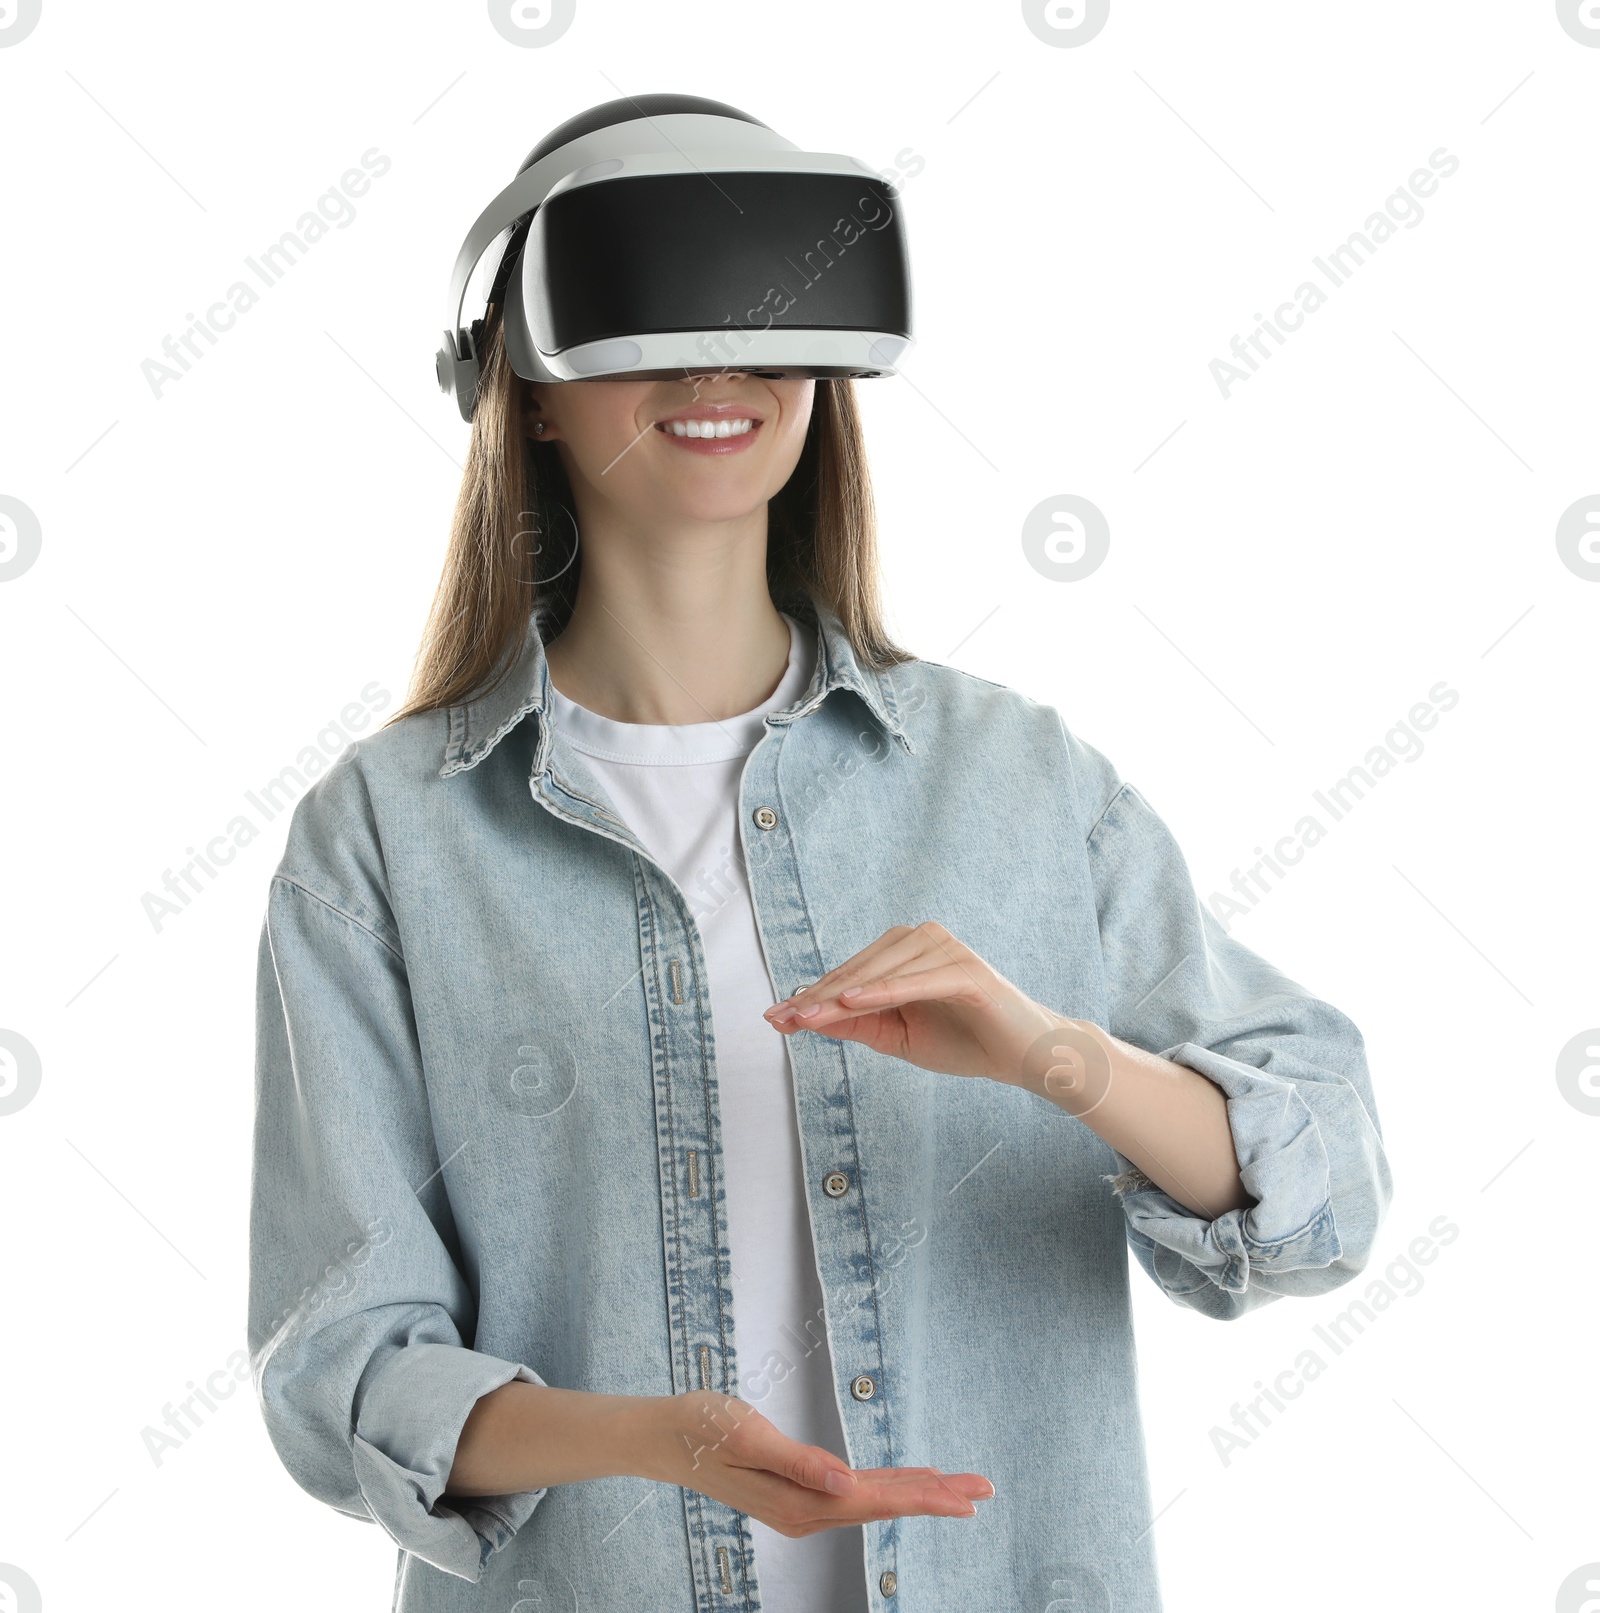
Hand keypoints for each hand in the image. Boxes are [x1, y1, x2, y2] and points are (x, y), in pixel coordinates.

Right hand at [647, 1390, 993, 1538]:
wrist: (664, 1437)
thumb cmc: (702, 1428)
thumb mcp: (749, 1435)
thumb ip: (799, 1462)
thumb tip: (846, 1483)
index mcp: (800, 1502)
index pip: (876, 1500)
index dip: (925, 1496)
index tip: (967, 1496)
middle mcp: (806, 1512)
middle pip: (883, 1504)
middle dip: (935, 1496)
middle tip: (984, 1489)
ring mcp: (802, 1506)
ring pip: (872, 1500)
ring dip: (915, 1493)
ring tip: (958, 1487)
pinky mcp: (796, 1493)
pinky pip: (853, 1494)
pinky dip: (886, 1488)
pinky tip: (903, 1484)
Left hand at [762, 920, 1080, 1086]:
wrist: (1027, 1059)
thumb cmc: (965, 1043)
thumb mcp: (898, 1038)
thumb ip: (855, 1024)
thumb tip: (803, 1017)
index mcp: (906, 953)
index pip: (850, 973)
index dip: (813, 995)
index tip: (774, 1018)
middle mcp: (925, 940)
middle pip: (861, 967)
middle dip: (820, 995)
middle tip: (784, 1018)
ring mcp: (949, 951)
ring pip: (885, 969)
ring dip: (846, 992)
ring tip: (811, 1014)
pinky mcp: (970, 971)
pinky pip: (922, 978)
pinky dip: (889, 988)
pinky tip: (858, 1001)